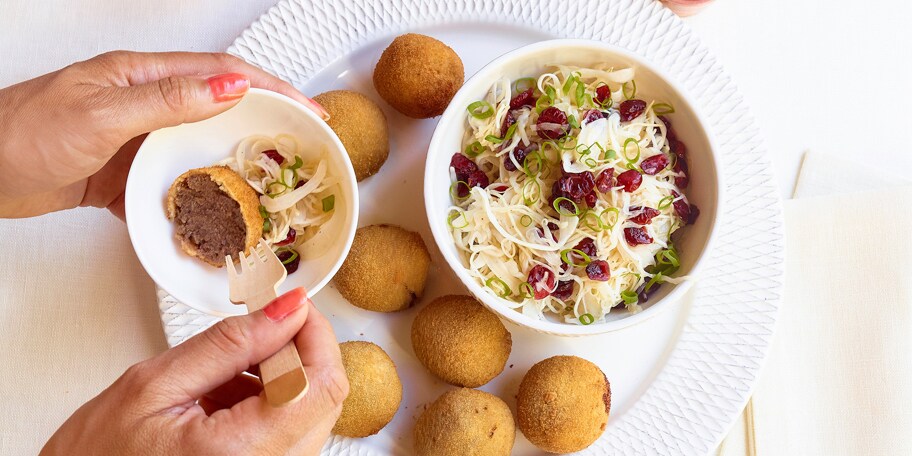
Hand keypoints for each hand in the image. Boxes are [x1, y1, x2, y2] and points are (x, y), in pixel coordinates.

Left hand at [0, 51, 328, 218]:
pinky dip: (200, 200)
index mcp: (143, 76)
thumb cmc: (22, 133)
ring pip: (202, 150)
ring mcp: (138, 141)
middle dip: (267, 126)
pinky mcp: (125, 176)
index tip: (309, 110)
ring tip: (274, 188)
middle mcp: (146, 105)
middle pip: (221, 110)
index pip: (223, 74)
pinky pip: (175, 185)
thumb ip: (168, 101)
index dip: (272, 88)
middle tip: (306, 150)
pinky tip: (218, 217)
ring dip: (237, 167)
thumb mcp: (102, 114)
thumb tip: (230, 87)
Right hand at [40, 288, 348, 454]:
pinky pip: (293, 428)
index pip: (319, 384)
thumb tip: (287, 308)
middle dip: (297, 349)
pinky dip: (269, 399)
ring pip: (312, 410)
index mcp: (240, 453)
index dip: (314, 333)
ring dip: (281, 375)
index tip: (291, 304)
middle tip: (256, 327)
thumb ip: (229, 344)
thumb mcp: (153, 384)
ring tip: (221, 373)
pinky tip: (224, 395)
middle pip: (325, 397)